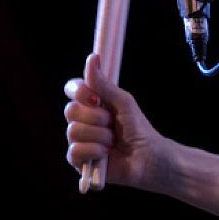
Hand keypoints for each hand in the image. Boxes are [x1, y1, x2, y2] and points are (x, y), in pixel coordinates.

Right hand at [63, 54, 165, 190]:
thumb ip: (103, 83)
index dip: (79, 92)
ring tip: (113, 140)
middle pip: (70, 110)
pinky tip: (106, 153)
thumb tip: (92, 58)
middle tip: (111, 122)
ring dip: (99, 135)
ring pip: (73, 131)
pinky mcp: (80, 162)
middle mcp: (82, 121)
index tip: (96, 98)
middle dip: (95, 116)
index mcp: (90, 104)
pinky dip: (94, 150)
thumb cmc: (137, 128)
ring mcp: (79, 141)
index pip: (72, 90)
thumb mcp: (122, 101)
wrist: (148, 156)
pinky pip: (74, 151)